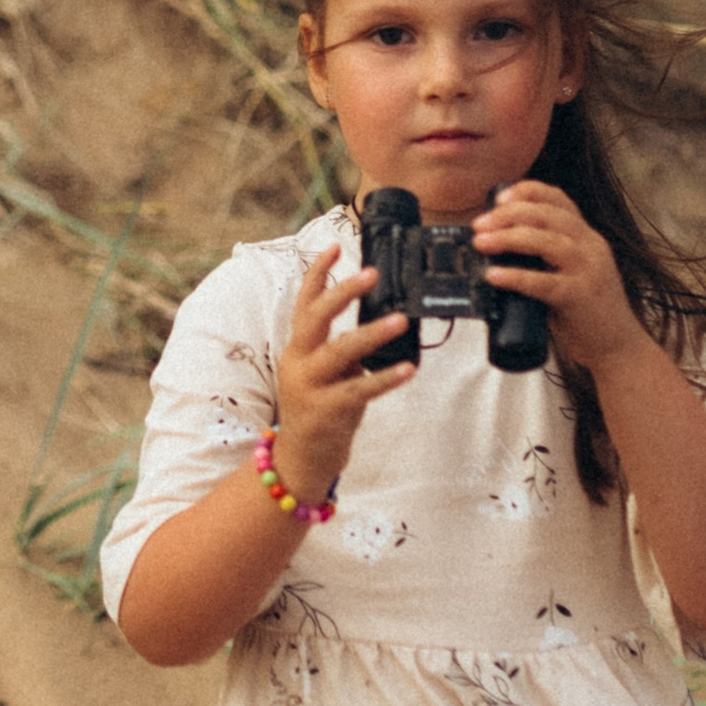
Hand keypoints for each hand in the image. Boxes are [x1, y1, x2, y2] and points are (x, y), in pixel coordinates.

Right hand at [271, 241, 412, 503]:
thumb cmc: (320, 410)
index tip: (336, 245)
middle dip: (342, 292)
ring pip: (340, 352)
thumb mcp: (324, 372)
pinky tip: (408, 369)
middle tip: (372, 273)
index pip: (304, 302)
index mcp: (298, 347)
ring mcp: (310, 387)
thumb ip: (342, 348)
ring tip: (400, 319)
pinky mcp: (326, 411)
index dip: (318, 273)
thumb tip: (380, 318)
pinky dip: (384, 378)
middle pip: (315, 317)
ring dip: (371, 333)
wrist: (300, 460)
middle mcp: (298, 362)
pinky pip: (359, 390)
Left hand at [471, 181, 645, 375]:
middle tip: (479, 225)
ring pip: (547, 241)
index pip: (559, 199)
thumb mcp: (570, 273)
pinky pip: (544, 282)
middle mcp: (591, 247)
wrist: (618, 347)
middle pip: (548, 215)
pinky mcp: (580, 297)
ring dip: (509, 238)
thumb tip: (495, 250)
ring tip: (481, 243)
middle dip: (508, 215)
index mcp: (587, 237)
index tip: (498, 198)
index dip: (527, 192)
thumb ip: (545, 258)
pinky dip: (516, 277)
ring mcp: (588, 271)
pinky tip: (494, 275)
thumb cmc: (585, 312)